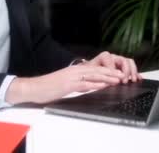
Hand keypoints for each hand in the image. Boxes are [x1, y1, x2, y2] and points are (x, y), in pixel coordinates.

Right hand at [5, 64, 124, 103]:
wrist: (34, 88)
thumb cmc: (49, 87)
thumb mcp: (67, 84)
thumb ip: (79, 84)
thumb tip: (90, 87)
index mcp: (75, 70)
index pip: (94, 69)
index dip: (107, 71)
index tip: (118, 74)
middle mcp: (74, 71)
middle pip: (96, 71)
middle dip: (111, 73)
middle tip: (123, 75)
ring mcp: (71, 77)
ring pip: (92, 75)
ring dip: (107, 77)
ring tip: (117, 79)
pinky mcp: (67, 85)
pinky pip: (83, 84)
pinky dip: (94, 85)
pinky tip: (102, 86)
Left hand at [84, 51, 140, 83]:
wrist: (89, 74)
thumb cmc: (89, 73)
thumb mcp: (91, 74)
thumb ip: (99, 76)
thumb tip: (110, 82)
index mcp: (104, 57)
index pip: (111, 60)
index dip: (113, 70)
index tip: (115, 80)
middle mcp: (113, 57)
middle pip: (123, 60)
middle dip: (126, 71)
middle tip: (125, 82)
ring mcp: (119, 62)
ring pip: (129, 62)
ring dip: (133, 71)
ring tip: (133, 80)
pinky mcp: (124, 68)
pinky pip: (132, 68)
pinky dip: (136, 73)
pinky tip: (139, 79)